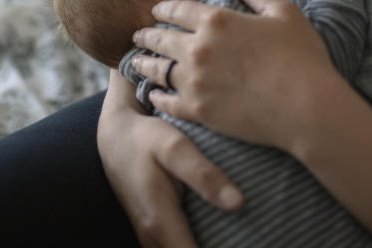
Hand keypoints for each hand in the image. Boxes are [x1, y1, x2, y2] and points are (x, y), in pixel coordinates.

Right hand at [97, 71, 242, 247]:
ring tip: (241, 241)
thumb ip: (204, 175)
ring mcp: (151, 236)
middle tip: (257, 242)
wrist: (115, 135)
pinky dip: (195, 246)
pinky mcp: (153, 231)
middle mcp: (153, 237)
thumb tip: (238, 204)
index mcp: (161, 222)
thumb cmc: (146, 139)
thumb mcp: (175, 147)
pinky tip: (218, 237)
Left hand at [131, 0, 337, 150]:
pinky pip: (165, 102)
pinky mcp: (198, 111)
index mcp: (216, 21)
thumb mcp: (283, 13)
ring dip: (143, 64)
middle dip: (146, 35)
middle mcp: (197, 49)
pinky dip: (155, 97)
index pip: (177, 10)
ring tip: (136, 63)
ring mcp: (194, 81)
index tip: (156, 11)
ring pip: (156, 69)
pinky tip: (153, 95)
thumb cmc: (302, 57)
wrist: (306, 107)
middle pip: (160, 39)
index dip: (163, 10)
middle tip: (137, 36)